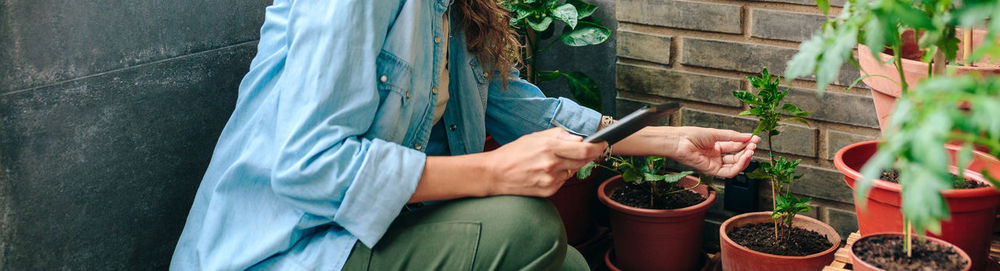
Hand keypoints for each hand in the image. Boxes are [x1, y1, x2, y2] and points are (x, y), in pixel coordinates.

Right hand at [483, 128, 606, 196]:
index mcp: (549, 147)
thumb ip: (559, 135)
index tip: (603, 143)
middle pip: (584, 161)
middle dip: (588, 155)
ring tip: (552, 161)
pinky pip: (562, 181)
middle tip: (586, 151)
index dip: (598, 146)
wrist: (494, 174)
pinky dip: (559, 176)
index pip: (585, 148)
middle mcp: (552, 164)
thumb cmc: (513, 153)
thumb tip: (578, 137)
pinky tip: (545, 172)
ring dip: (570, 166)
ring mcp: (551, 179)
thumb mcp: (535, 137)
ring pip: (573, 171)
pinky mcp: (548, 191)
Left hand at [668, 127, 759, 177]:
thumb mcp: (716, 134)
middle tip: (754, 144)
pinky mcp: (712, 171)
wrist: (679, 141)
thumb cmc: (691, 135)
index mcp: (716, 147)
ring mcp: (714, 164)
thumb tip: (749, 136)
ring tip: (751, 150)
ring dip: (745, 159)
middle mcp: (716, 157)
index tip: (755, 138)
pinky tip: (744, 158)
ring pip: (735, 166)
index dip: (746, 143)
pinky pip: (729, 172)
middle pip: (737, 157)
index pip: (735, 147)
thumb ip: (733, 137)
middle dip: (747, 151)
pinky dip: (738, 166)